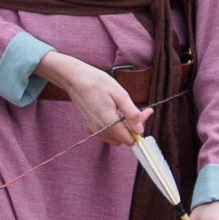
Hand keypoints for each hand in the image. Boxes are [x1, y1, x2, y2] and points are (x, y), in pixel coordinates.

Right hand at [33, 52, 151, 146]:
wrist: (75, 79)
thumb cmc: (98, 83)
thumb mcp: (120, 94)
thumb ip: (132, 114)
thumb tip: (140, 130)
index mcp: (109, 123)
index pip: (129, 140)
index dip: (138, 129)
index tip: (143, 113)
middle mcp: (100, 130)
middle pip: (122, 140)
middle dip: (131, 128)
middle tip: (134, 111)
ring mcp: (92, 129)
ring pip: (113, 138)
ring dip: (121, 128)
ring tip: (121, 110)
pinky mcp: (88, 126)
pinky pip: (104, 133)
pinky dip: (111, 127)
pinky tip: (111, 112)